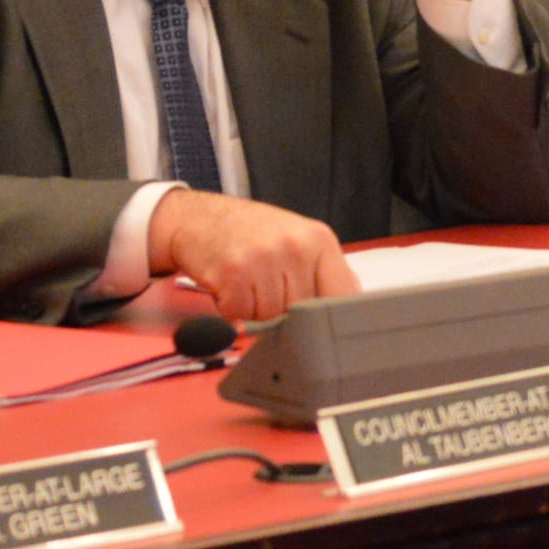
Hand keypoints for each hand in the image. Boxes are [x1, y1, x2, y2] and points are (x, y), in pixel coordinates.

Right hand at [147, 189, 359, 321]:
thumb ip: (322, 271)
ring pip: (273, 318)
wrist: (197, 218)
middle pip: (304, 312)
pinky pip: (242, 316)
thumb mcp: (296, 238)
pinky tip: (230, 286)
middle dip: (286, 314)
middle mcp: (295, 247)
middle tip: (267, 291)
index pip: (342, 295)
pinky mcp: (233, 275)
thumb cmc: (249, 233)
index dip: (330, 318)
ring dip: (256, 313)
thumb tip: (350, 302)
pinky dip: (233, 310)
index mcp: (319, 239)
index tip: (323, 331)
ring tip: (248, 284)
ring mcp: (265, 259)